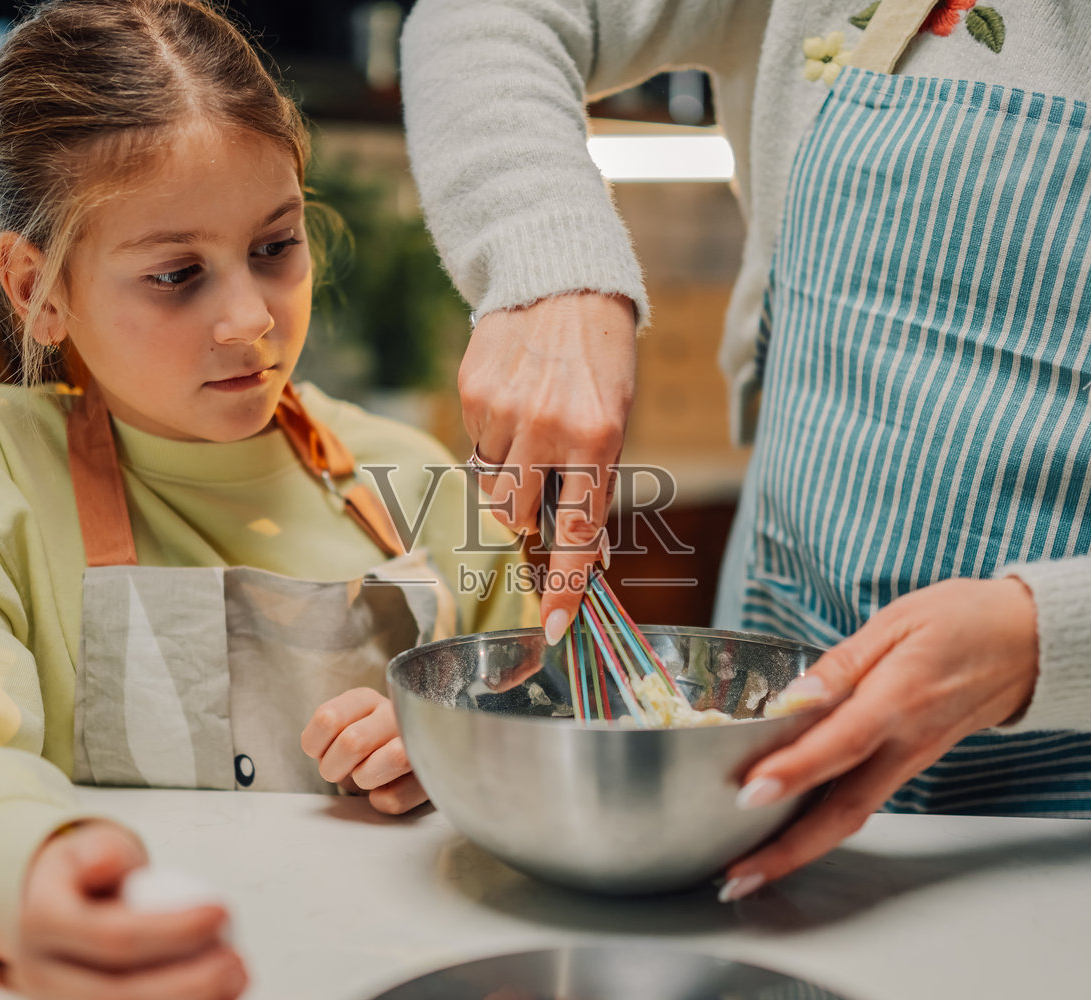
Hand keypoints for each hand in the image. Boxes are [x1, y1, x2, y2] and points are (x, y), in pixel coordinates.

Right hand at [12, 821, 245, 999]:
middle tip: (236, 960)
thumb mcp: (91, 844)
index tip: (220, 914)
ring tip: (237, 981)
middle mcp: (37, 977)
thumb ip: (102, 849)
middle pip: (119, 998)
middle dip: (190, 985)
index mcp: (39, 923)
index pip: (111, 938)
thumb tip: (105, 861)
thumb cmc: (87, 874)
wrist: (57, 905)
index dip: (173, 932)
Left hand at [301, 687, 427, 813]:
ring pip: (394, 758)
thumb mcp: (339, 731)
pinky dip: (381, 800)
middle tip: (340, 772)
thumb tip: (328, 761)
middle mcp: (394, 712)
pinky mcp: (428, 773)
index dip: (316, 746)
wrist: (405, 757)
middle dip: (336, 768)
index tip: (322, 752)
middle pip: (354, 742)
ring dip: (364, 780)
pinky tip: (385, 789)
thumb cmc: (363, 747)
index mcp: (365, 700)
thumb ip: (327, 734)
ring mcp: (418, 738)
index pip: (327, 718)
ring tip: (364, 779)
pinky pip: (398, 795)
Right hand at [461, 292, 635, 643]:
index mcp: (596, 440)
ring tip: (530, 433)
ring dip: (508, 478)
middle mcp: (547, 429)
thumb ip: (596, 484)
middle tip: (540, 483)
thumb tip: (583, 552)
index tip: (553, 628)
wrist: (562, 281)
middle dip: (525, 517)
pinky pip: (474, 446)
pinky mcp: (472, 392)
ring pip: (491, 487)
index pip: (577, 531)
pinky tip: (512, 404)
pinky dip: (492, 440)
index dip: (563, 585)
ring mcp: (504, 411)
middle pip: (517, 517)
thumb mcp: (617, 420)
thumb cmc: (599, 360)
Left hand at [720, 577, 1038, 900]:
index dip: (796, 770)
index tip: (751, 792)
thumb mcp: (898, 622)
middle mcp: (906, 743)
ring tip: (748, 872)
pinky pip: (861, 804)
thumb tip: (796, 696)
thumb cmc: (965, 621)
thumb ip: (842, 664)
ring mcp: (910, 762)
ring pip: (851, 816)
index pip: (841, 743)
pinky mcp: (909, 767)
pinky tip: (784, 838)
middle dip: (787, 848)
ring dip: (799, 850)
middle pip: (844, 809)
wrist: (1030, 644)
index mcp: (900, 698)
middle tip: (737, 875)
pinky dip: (820, 829)